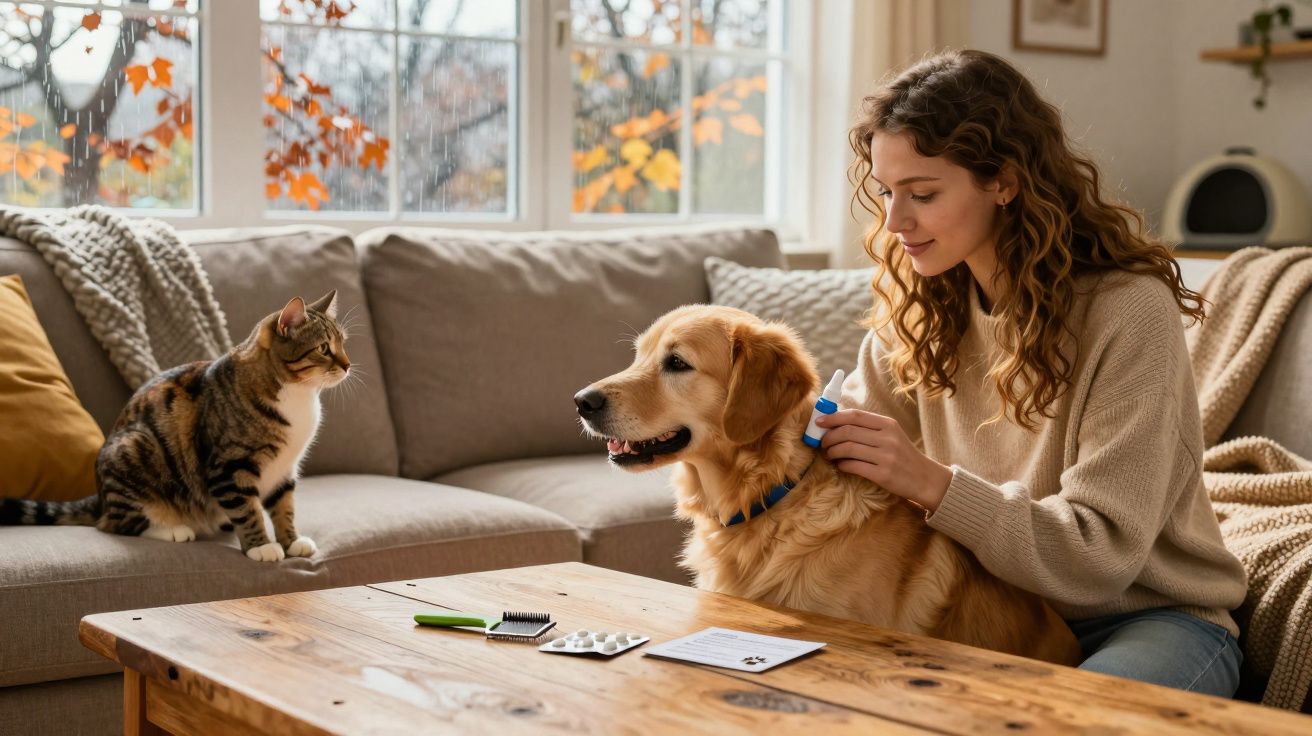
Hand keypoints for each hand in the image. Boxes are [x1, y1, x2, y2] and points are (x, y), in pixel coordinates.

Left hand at [816, 409, 952, 511]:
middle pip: (848, 432)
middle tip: (822, 443)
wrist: (925, 478)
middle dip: (829, 437)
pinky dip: (842, 465)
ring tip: (829, 455)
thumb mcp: (891, 435)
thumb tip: (836, 423)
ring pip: (848, 449)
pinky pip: (853, 466)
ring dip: (832, 452)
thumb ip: (869, 428)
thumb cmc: (903, 455)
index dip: (833, 417)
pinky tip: (841, 465)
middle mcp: (888, 438)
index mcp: (888, 424)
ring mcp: (886, 456)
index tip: (819, 422)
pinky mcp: (883, 475)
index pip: (855, 415)